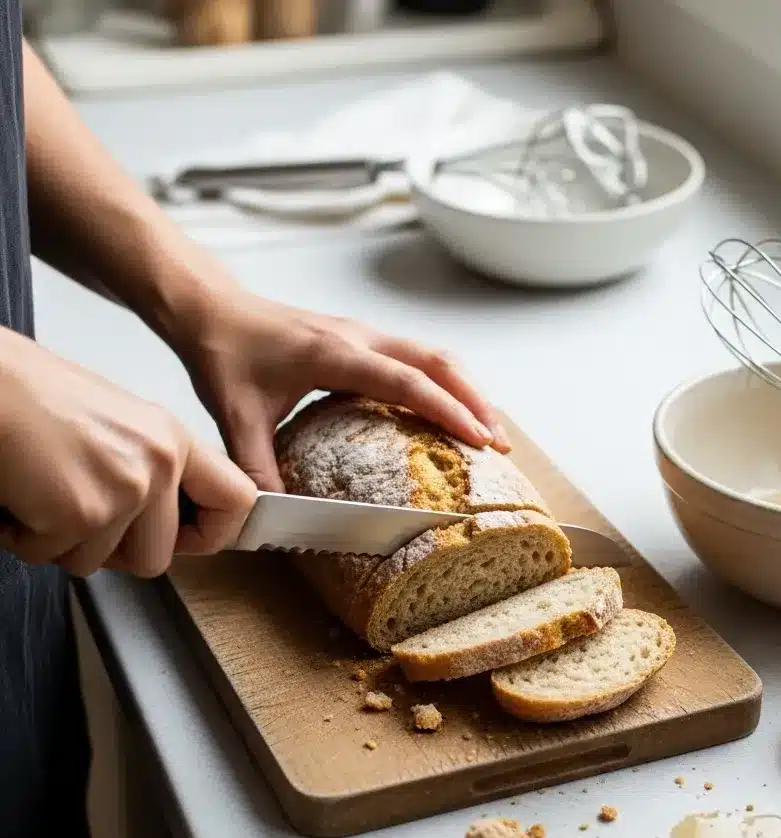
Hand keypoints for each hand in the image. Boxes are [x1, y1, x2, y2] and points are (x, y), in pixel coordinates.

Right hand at [0, 331, 256, 577]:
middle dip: (110, 552)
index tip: (186, 540)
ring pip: (97, 563)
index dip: (213, 534)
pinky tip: (17, 496)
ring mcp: (124, 491)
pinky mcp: (79, 514)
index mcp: (174, 439)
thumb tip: (167, 525)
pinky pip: (51, 557)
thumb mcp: (119, 424)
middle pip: (157, 557)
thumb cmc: (32, 396)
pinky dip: (23, 537)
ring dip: (59, 542)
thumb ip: (153, 471)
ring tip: (40, 492)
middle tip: (77, 518)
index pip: (237, 500)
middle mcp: (159, 465)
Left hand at [172, 286, 510, 492]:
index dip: (448, 410)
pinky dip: (444, 381)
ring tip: (489, 429)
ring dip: (466, 388)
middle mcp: (360, 337)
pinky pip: (417, 356)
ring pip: (433, 355)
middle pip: (438, 361)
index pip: (407, 382)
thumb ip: (256, 469)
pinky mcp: (363, 338)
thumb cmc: (225, 355)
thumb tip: (277, 517)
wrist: (212, 310)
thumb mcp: (236, 418)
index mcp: (335, 355)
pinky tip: (450, 407)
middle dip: (475, 401)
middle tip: (500, 443)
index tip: (479, 439)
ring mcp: (364, 334)